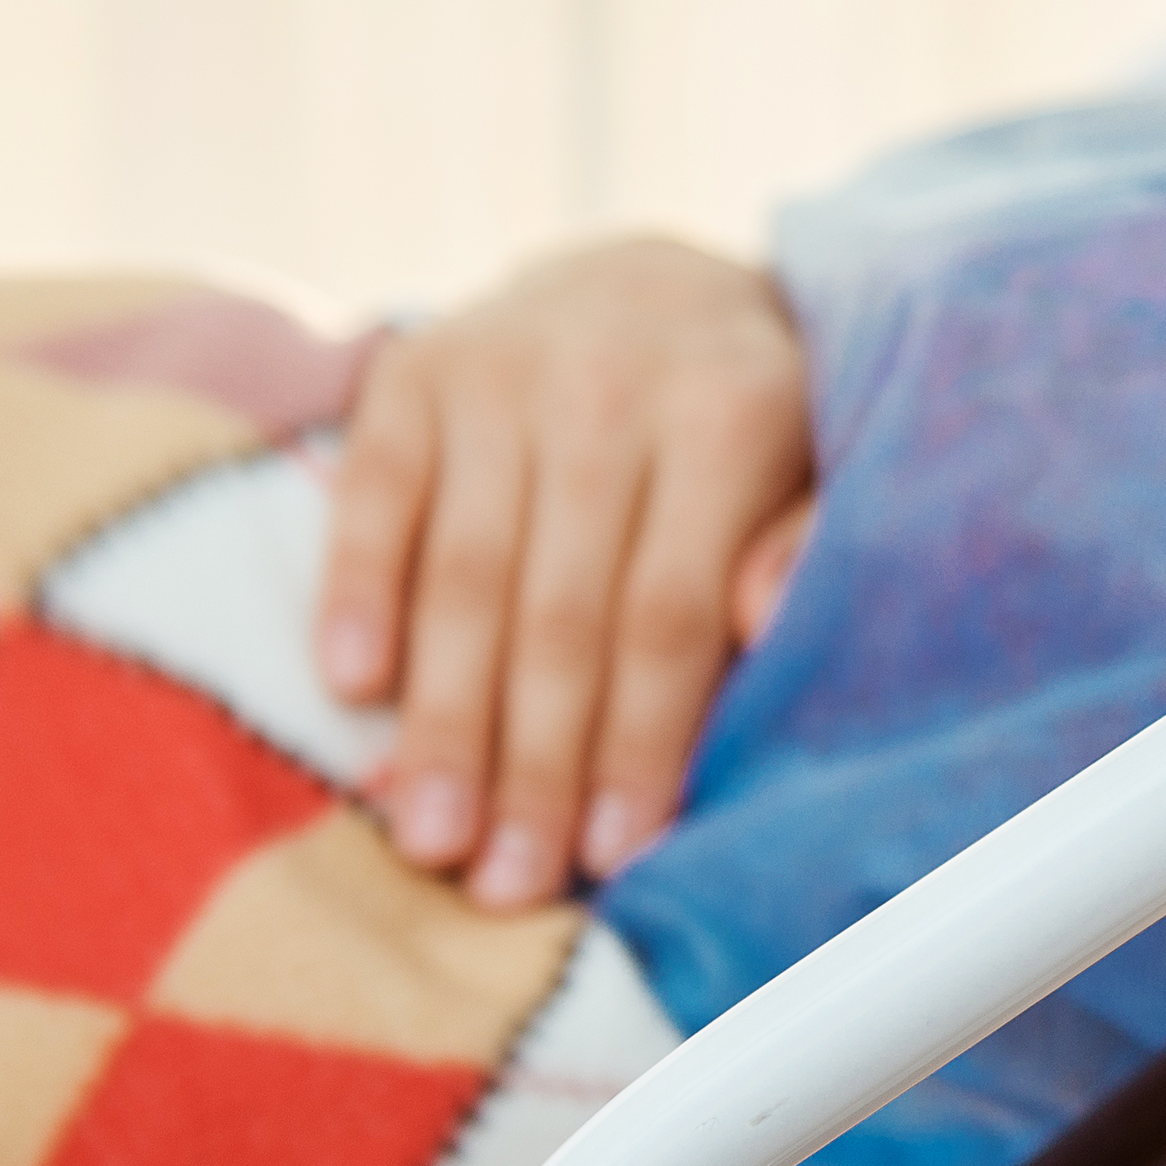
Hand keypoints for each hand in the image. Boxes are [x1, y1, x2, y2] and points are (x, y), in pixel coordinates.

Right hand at [313, 234, 813, 905]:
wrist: (647, 282)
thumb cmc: (742, 425)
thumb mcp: (815, 467)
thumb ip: (803, 545)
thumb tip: (768, 618)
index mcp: (731, 413)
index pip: (671, 612)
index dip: (640, 740)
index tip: (613, 855)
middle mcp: (610, 384)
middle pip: (562, 609)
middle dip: (533, 762)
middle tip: (506, 883)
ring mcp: (500, 369)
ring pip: (464, 572)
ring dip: (443, 717)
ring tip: (428, 837)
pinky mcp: (412, 369)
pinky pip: (372, 494)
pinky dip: (354, 590)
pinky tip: (350, 688)